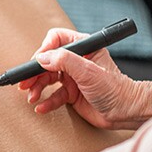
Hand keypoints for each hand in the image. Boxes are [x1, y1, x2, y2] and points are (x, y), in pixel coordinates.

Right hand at [19, 27, 151, 129]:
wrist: (126, 112)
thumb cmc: (115, 89)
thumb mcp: (88, 71)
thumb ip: (64, 61)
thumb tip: (42, 57)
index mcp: (83, 48)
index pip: (57, 40)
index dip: (45, 49)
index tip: (37, 61)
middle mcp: (77, 61)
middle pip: (48, 62)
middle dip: (35, 72)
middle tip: (25, 83)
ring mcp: (73, 78)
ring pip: (48, 79)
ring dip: (38, 88)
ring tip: (32, 97)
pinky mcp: (72, 94)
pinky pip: (54, 96)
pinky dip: (46, 101)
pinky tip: (41, 107)